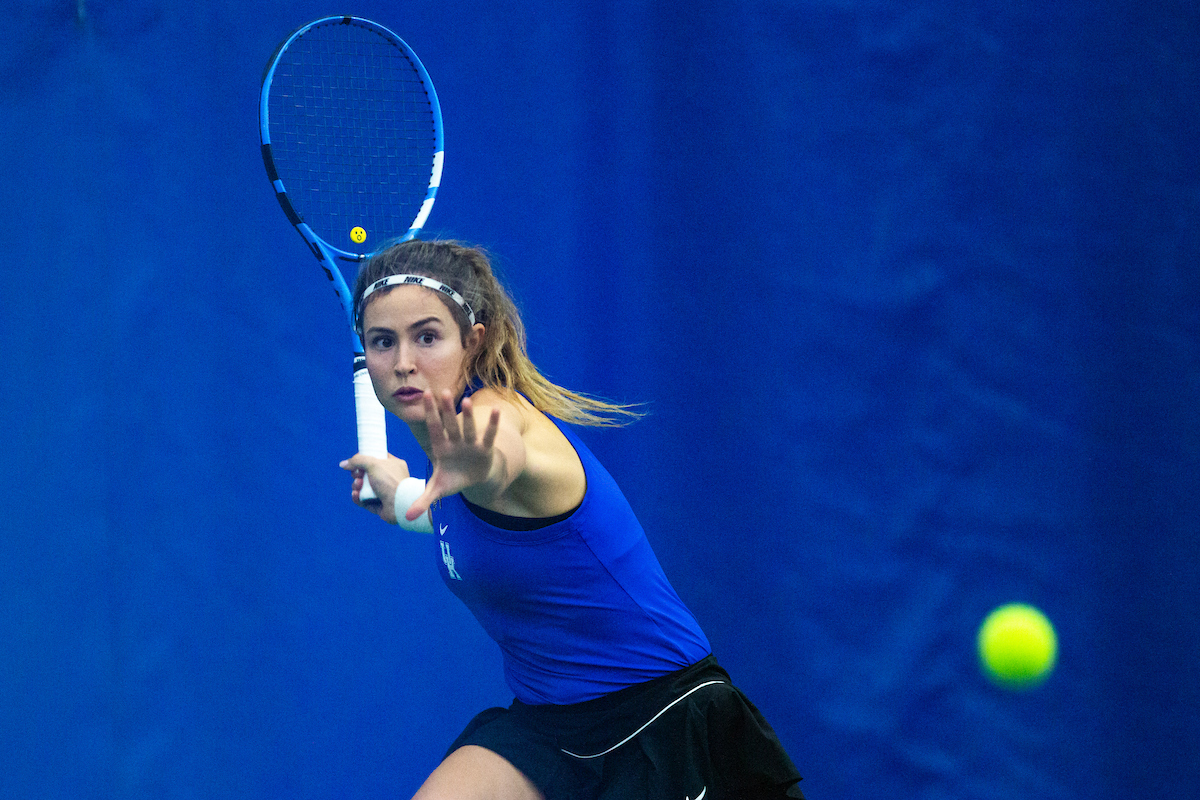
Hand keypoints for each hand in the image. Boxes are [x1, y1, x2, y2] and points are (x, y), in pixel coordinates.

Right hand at [339, 453, 410, 522]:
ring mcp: (384, 492)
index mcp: (393, 465)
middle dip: (358, 474)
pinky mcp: (379, 505)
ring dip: (356, 486)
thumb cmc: (390, 481)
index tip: (357, 460)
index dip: (366, 458)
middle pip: (367, 473)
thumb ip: (357, 460)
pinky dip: (358, 498)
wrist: (399, 504)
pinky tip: (356, 494)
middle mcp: (389, 478)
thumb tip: (343, 464)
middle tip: (357, 474)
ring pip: (364, 487)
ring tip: (358, 486)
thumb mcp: (373, 464)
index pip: (377, 458)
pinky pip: (364, 500)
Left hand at [406, 389, 501, 521]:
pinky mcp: (484, 450)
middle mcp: (455, 443)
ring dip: (467, 416)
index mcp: (441, 449)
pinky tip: (496, 411)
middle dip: (445, 410)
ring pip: (467, 428)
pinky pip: (488, 436)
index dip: (429, 413)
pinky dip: (492, 425)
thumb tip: (408, 518)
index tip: (424, 395)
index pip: (433, 429)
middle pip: (449, 425)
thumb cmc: (452, 480)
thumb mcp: (437, 490)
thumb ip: (423, 501)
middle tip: (442, 391)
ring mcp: (470, 445)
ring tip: (466, 401)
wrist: (473, 480)